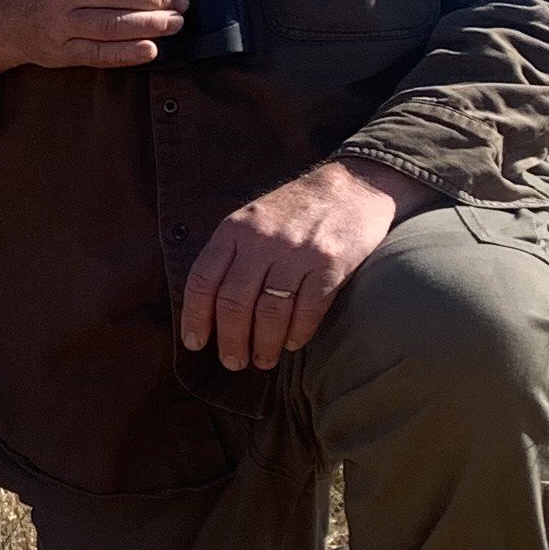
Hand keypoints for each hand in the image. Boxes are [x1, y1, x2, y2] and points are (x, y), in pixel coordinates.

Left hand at [179, 159, 423, 369]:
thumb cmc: (295, 210)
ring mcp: (298, 252)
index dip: (194, 317)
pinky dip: (297, 334)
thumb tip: (205, 307)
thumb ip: (230, 254)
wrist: (354, 186)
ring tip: (262, 361)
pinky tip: (292, 344)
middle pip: (234, 302)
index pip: (203, 280)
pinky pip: (307, 310)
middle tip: (233, 362)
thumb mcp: (252, 219)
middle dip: (230, 341)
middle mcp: (263, 240)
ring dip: (263, 345)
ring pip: (269, 313)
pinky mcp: (331, 264)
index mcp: (235, 229)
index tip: (195, 343)